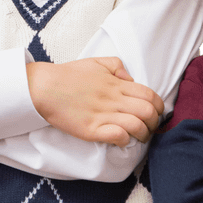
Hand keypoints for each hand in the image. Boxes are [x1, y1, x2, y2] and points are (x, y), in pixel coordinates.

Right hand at [27, 57, 164, 145]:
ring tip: (139, 137)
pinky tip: (121, 139)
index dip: (159, 107)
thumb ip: (117, 66)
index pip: (150, 95)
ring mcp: (102, 115)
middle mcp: (113, 99)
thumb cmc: (68, 75)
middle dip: (154, 123)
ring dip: (143, 134)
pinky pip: (117, 136)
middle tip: (150, 128)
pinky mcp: (90, 129)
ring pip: (137, 126)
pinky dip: (124, 140)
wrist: (43, 87)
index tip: (156, 113)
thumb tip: (130, 78)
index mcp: (116, 84)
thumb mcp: (96, 62)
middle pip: (148, 112)